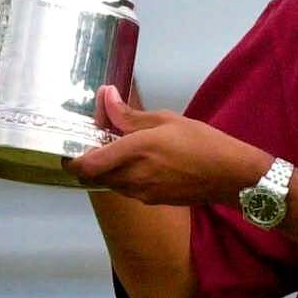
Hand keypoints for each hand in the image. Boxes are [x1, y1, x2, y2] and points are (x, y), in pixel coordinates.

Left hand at [64, 86, 270, 205]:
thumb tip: (104, 96)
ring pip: (110, 183)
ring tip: (118, 148)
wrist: (231, 176)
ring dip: (107, 169)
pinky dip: (124, 176)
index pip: (87, 164)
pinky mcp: (152, 201)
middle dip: (89, 160)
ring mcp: (142, 193)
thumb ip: (129, 114)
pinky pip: (127, 188)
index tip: (66, 146)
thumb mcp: (166, 120)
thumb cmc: (202, 142)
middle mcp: (134, 177)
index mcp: (136, 151)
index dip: (70, 160)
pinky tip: (138, 161)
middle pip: (94, 176)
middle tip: (94, 141)